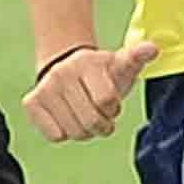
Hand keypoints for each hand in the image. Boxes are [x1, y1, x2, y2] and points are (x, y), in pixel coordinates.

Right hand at [26, 34, 156, 142]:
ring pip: (73, 131)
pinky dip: (64, 133)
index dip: (113, 108)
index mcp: (86, 63)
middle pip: (90, 121)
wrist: (67, 67)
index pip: (107, 101)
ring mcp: (45, 88)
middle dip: (101, 125)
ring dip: (84, 131)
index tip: (111, 102)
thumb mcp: (120, 65)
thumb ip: (136, 58)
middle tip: (100, 116)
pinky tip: (67, 118)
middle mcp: (62, 73)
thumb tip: (152, 48)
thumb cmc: (100, 73)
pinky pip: (55, 135)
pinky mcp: (31, 102)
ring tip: (84, 116)